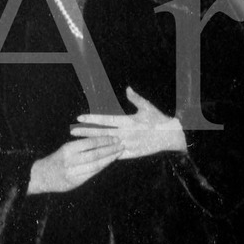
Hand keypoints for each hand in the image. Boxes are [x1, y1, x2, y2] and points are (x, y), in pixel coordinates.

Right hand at [28, 137, 123, 193]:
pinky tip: (110, 162)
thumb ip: (81, 145)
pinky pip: (92, 173)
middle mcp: (70, 161)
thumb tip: (102, 138)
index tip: (115, 137)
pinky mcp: (75, 182)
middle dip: (110, 149)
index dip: (105, 140)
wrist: (40, 176)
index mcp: (68, 149)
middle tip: (122, 144)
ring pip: (96, 165)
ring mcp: (72, 172)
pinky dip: (102, 167)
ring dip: (109, 159)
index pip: (90, 143)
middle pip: (95, 154)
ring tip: (119, 153)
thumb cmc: (57, 159)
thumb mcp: (66, 149)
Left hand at [71, 86, 185, 158]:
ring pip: (106, 145)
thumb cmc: (159, 120)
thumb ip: (136, 98)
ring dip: (92, 143)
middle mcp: (127, 134)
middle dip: (86, 132)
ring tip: (79, 142)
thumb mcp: (148, 107)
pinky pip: (115, 155)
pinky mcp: (132, 153)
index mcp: (129, 122)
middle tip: (72, 131)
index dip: (92, 119)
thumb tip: (128, 88)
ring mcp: (128, 145)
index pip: (106, 120)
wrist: (172, 136)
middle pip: (102, 133)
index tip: (80, 118)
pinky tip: (94, 154)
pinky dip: (104, 154)